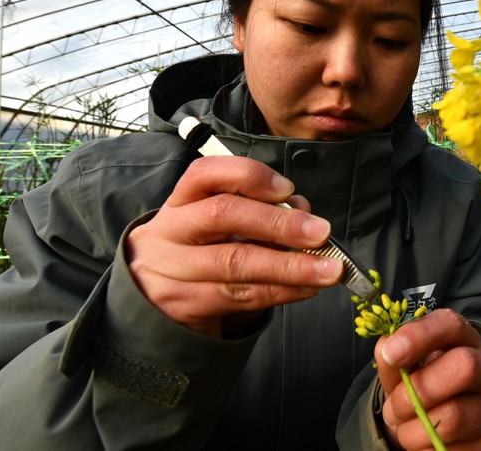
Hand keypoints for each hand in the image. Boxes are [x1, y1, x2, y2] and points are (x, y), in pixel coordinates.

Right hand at [125, 156, 342, 337]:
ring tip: (329, 269)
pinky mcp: (184, 306)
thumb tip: (304, 212)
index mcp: (181, 201)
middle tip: (321, 232)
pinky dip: (282, 291)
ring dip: (291, 266)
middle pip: (222, 215)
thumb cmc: (199, 252)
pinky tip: (309, 288)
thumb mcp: (217, 226)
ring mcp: (171, 270)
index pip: (205, 174)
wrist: (151, 304)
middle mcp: (170, 230)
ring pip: (236, 263)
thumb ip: (258, 212)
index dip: (248, 176)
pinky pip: (241, 297)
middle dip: (278, 223)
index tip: (287, 189)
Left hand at [376, 309, 480, 449]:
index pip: (451, 325)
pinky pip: (450, 450)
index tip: (391, 352)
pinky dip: (423, 450)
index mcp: (465, 341)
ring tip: (403, 429)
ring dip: (412, 430)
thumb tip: (387, 348)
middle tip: (393, 409)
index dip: (420, 335)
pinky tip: (421, 443)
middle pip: (464, 367)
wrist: (449, 430)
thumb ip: (394, 358)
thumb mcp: (406, 370)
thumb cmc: (423, 387)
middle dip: (416, 391)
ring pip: (453, 417)